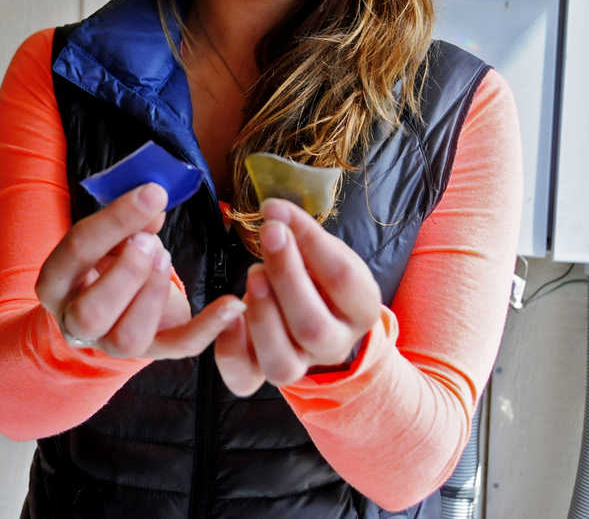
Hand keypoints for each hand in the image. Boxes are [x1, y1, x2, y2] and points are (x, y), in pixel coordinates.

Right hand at [35, 182, 245, 358]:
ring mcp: (109, 343)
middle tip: (153, 243)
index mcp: (56, 280)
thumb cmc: (108, 257)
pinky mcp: (150, 351)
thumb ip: (128, 220)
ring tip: (166, 259)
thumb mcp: (108, 235)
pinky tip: (233, 303)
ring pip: (127, 340)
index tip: (154, 193)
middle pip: (91, 312)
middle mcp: (74, 319)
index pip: (77, 249)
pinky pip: (178, 348)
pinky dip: (209, 328)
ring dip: (153, 295)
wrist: (111, 300)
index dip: (116, 220)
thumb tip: (155, 200)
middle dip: (128, 273)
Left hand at [215, 198, 381, 395]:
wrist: (318, 312)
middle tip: (268, 236)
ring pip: (281, 363)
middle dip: (285, 277)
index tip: (276, 210)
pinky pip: (244, 379)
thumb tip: (275, 213)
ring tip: (253, 274)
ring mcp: (300, 365)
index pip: (343, 279)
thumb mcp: (323, 253)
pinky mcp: (264, 373)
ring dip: (261, 315)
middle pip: (312, 327)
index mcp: (361, 310)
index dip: (310, 241)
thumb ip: (304, 237)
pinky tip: (228, 315)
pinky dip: (230, 349)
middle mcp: (335, 346)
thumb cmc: (319, 276)